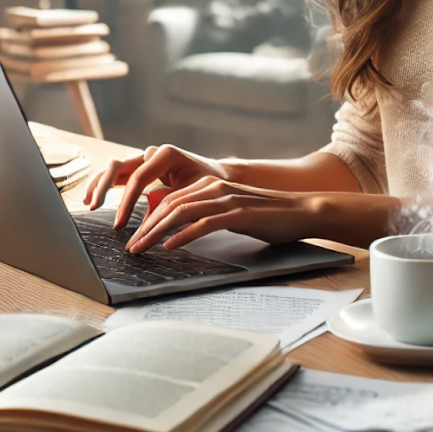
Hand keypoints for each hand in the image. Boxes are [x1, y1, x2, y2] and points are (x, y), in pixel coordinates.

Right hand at [83, 144, 229, 228]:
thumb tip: (145, 232)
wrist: (218, 178)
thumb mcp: (191, 198)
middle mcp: (152, 153)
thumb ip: (167, 209)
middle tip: (94, 207)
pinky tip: (93, 199)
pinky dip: (104, 184)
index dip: (125, 201)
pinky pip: (118, 174)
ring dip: (99, 184)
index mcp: (166, 154)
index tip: (119, 223)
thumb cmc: (209, 188)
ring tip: (89, 203)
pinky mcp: (141, 168)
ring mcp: (145, 159)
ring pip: (114, 167)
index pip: (138, 177)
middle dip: (104, 187)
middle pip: (119, 165)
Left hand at [126, 176, 324, 252]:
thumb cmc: (266, 216)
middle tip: (131, 247)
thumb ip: (207, 214)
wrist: (301, 211)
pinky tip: (170, 246)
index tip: (135, 237)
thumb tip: (179, 230)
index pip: (169, 199)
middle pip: (169, 205)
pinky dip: (183, 235)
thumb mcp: (230, 211)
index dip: (148, 218)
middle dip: (145, 227)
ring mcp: (225, 199)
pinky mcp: (236, 214)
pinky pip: (203, 224)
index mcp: (210, 184)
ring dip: (156, 232)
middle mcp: (214, 187)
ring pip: (180, 212)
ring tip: (142, 248)